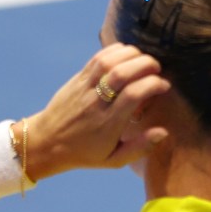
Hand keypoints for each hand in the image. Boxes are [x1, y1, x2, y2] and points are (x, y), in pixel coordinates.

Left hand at [23, 44, 170, 179]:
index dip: (153, 84)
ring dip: (131, 55)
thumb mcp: (114, 160)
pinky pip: (97, 59)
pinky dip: (115, 51)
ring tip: (143, 60)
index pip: (134, 94)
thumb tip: (163, 132)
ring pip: (109, 62)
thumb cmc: (85, 153)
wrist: (46, 142)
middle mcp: (96, 103)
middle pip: (122, 74)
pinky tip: (126, 55)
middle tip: (157, 69)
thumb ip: (140, 147)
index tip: (164, 86)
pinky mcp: (77, 79)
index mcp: (108, 124)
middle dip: (145, 65)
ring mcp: (85, 88)